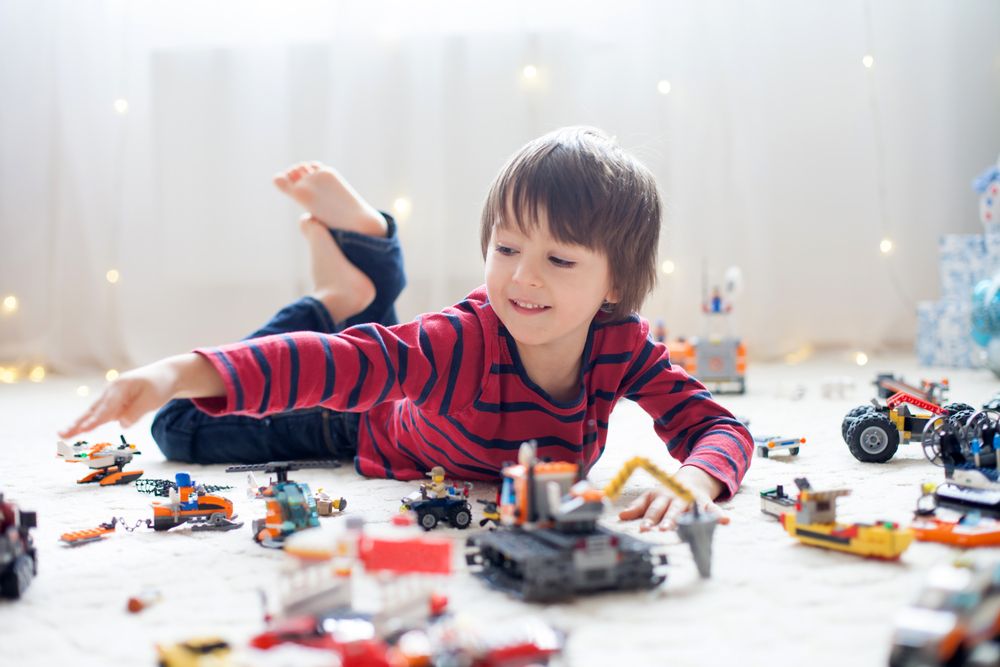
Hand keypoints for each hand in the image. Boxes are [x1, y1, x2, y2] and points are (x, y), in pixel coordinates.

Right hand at [58, 353, 221, 438]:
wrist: (165, 374)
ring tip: (63, 434)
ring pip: (93, 411)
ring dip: (78, 423)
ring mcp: (111, 395)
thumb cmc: (160, 386)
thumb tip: (121, 424)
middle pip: (94, 410)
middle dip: (78, 423)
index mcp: (121, 387)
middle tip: (61, 434)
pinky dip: (89, 420)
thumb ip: (136, 412)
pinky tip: (77, 429)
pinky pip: (100, 412)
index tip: (83, 430)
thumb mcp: (152, 399)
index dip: (94, 421)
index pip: (106, 409)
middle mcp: (112, 390)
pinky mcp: (114, 400)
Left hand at [618, 465, 727, 531]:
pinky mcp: (706, 502)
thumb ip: (638, 507)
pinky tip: (725, 521)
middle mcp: (676, 498)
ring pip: (690, 511)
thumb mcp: (651, 496)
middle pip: (671, 510)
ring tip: (690, 528)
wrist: (690, 478)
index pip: (653, 509)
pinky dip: (719, 514)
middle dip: (668, 520)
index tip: (643, 530)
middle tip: (663, 531)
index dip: (648, 520)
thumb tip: (621, 517)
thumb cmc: (666, 492)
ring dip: (690, 519)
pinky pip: (713, 508)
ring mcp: (691, 500)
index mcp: (661, 497)